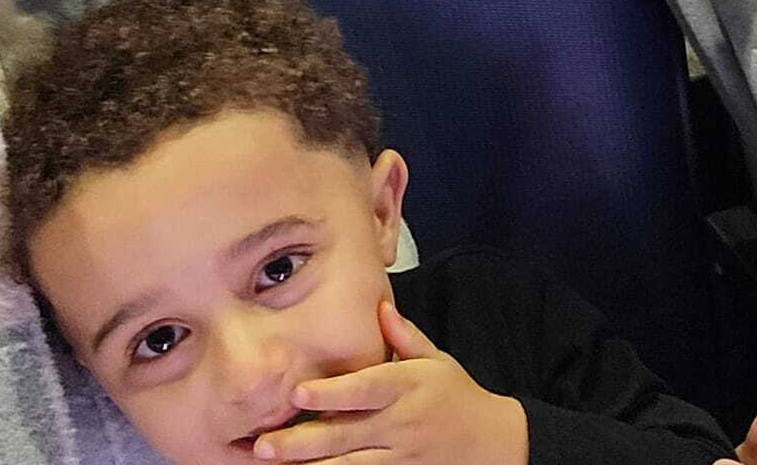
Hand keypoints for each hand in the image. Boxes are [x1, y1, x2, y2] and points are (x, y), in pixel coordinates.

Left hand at [251, 299, 527, 463]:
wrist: (492, 444)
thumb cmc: (455, 395)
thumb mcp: (437, 360)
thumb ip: (404, 336)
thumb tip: (380, 307)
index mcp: (405, 387)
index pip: (365, 389)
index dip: (332, 392)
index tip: (298, 393)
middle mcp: (397, 424)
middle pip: (345, 435)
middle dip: (302, 442)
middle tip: (264, 445)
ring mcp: (397, 457)